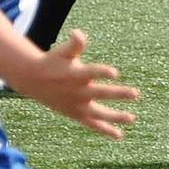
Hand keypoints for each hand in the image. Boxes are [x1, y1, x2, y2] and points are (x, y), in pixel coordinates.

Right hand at [20, 29, 139, 137]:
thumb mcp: (63, 51)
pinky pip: (92, 124)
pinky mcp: (75, 114)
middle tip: (136, 93)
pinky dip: (105, 130)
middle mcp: (77, 91)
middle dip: (119, 94)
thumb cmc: (53, 62)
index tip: (115, 73)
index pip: (92, 72)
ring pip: (99, 114)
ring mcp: (76, 105)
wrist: (33, 80)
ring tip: (133, 118)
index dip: (103, 72)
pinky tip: (119, 135)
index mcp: (76, 74)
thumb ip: (74, 44)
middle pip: (101, 93)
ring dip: (116, 117)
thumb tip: (78, 33)